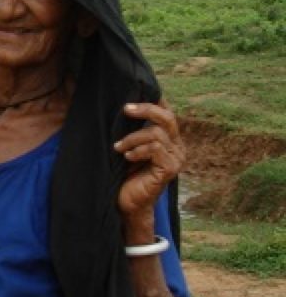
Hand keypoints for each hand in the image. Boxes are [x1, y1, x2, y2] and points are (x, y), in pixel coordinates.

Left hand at [115, 99, 184, 223]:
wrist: (127, 202)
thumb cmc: (125, 174)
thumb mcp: (129, 146)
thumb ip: (133, 130)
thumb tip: (123, 106)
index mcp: (170, 139)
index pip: (167, 113)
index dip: (154, 101)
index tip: (136, 94)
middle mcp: (177, 147)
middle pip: (167, 118)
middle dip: (145, 110)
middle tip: (125, 109)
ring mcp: (176, 158)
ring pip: (156, 134)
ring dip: (132, 138)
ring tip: (118, 147)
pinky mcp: (170, 169)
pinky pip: (155, 149)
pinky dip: (138, 150)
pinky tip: (127, 157)